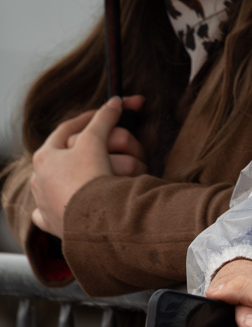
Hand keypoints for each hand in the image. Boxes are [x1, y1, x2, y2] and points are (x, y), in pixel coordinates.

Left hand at [30, 97, 144, 237]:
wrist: (93, 224)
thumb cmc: (88, 180)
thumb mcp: (94, 142)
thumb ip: (104, 119)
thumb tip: (115, 102)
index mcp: (44, 158)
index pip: (68, 127)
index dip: (92, 116)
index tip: (111, 111)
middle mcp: (41, 180)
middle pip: (82, 153)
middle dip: (113, 149)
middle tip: (135, 149)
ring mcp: (48, 204)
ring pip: (84, 179)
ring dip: (114, 173)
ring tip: (132, 176)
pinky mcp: (58, 225)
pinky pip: (69, 209)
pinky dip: (77, 204)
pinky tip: (86, 202)